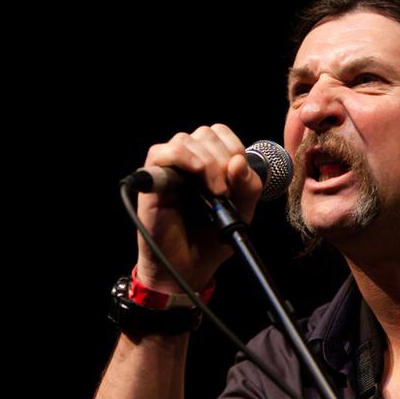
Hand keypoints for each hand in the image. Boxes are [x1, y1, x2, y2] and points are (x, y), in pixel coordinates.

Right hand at [133, 124, 261, 293]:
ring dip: (207, 162)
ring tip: (216, 191)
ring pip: (187, 140)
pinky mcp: (152, 179)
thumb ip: (248, 186)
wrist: (190, 265)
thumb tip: (238, 161)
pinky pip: (162, 152)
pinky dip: (183, 157)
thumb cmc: (212, 238)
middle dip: (223, 158)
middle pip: (206, 134)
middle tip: (227, 190)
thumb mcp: (242, 210)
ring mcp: (169, 168)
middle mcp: (188, 161)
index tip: (239, 174)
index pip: (220, 133)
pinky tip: (196, 173)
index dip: (234, 146)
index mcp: (209, 162)